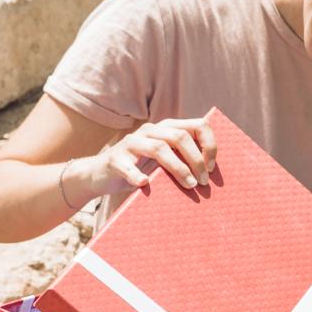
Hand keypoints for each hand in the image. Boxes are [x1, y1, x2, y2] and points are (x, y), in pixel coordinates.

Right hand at [68, 117, 217, 200]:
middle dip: (196, 160)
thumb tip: (211, 174)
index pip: (197, 125)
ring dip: (178, 169)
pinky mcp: (114, 159)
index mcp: (166, 129)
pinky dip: (137, 176)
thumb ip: (182, 159)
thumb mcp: (163, 162)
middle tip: (203, 182)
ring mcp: (131, 144)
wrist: (99, 176)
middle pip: (179, 137)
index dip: (209, 145)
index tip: (212, 167)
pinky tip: (145, 184)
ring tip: (189, 186)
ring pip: (159, 149)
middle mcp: (149, 131)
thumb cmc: (138, 170)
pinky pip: (128, 167)